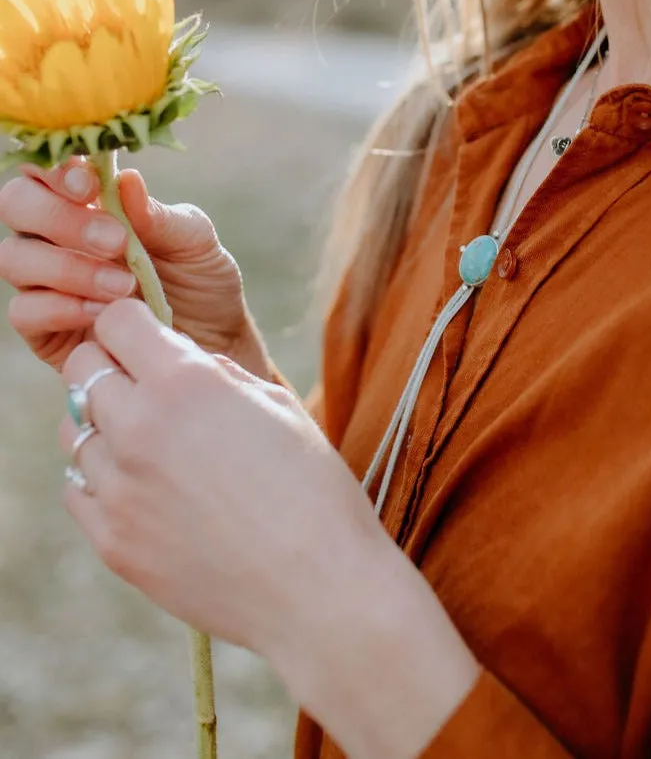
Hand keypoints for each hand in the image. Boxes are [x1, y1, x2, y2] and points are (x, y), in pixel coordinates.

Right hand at [0, 158, 266, 374]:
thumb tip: (127, 181)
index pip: (48, 168)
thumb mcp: (196, 244)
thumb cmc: (202, 282)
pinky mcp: (45, 328)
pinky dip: (61, 308)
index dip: (56, 169)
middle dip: (60, 217)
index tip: (90, 184)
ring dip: (69, 268)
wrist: (214, 342)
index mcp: (91, 202)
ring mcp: (46, 281)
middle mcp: (57, 235)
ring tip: (125, 286)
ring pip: (15, 257)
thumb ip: (161, 216)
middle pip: (16, 203)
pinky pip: (23, 310)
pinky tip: (103, 314)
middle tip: (116, 241)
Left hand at [59, 299, 478, 758]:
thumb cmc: (314, 489)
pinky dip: (104, 480)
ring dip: (105, 425)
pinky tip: (148, 489)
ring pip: (73, 432)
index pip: (116, 322)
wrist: (318, 587)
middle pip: (81, 371)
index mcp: (187, 384)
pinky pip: (79, 490)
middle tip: (149, 387)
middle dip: (111, 367)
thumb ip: (218, 375)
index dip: (134, 323)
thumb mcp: (278, 407)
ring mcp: (119, 490)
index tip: (150, 337)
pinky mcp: (112, 542)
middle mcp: (139, 429)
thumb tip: (179, 359)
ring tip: (152, 444)